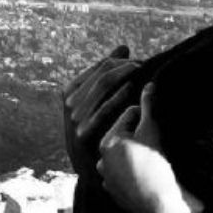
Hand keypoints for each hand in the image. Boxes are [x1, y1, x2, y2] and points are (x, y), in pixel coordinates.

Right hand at [62, 45, 141, 176]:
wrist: (90, 166)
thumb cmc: (98, 127)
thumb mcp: (97, 100)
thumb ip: (107, 74)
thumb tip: (123, 47)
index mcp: (70, 91)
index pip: (98, 67)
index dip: (119, 61)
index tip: (136, 60)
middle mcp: (69, 103)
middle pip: (101, 74)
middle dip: (124, 66)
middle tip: (143, 65)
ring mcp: (74, 118)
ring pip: (102, 86)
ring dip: (123, 76)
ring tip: (141, 72)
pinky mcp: (82, 133)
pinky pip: (103, 108)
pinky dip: (118, 96)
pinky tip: (132, 90)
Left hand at [98, 83, 204, 212]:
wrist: (160, 201)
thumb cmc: (156, 162)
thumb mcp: (152, 130)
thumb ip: (147, 106)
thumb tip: (149, 85)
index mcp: (108, 141)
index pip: (128, 116)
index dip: (144, 117)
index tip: (154, 127)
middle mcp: (101, 159)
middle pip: (123, 136)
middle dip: (136, 134)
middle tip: (153, 143)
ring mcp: (107, 178)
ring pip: (122, 156)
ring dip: (133, 153)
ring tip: (149, 158)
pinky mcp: (114, 192)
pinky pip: (122, 175)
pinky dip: (131, 171)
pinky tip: (143, 173)